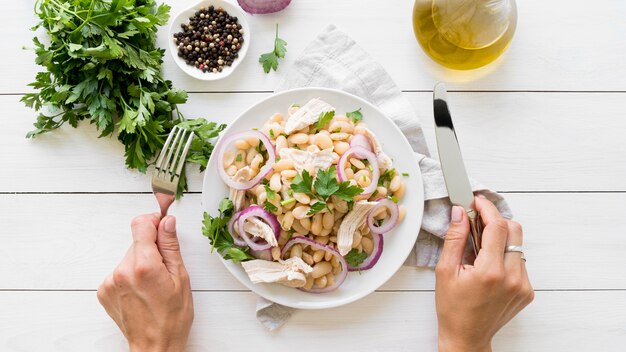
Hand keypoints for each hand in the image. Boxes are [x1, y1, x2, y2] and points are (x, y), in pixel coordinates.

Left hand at [97, 214, 193, 351]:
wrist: (155, 346)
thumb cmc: (172, 318)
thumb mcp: (180, 278)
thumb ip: (170, 246)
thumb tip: (167, 223)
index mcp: (144, 266)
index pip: (141, 224)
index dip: (153, 221)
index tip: (162, 225)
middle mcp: (122, 271)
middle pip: (136, 242)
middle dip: (151, 248)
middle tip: (165, 268)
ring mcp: (110, 281)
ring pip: (128, 257)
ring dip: (141, 263)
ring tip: (153, 284)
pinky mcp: (104, 290)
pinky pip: (119, 271)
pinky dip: (130, 276)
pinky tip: (142, 291)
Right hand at [435, 196, 533, 351]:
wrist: (467, 337)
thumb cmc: (453, 308)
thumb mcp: (445, 271)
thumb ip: (455, 238)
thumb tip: (460, 213)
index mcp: (490, 271)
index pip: (497, 226)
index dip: (487, 208)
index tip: (477, 201)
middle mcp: (512, 277)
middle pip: (514, 230)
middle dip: (496, 221)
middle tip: (478, 223)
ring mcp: (523, 285)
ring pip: (518, 245)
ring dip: (501, 240)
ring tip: (481, 251)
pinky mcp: (527, 291)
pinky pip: (520, 262)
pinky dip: (505, 257)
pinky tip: (489, 268)